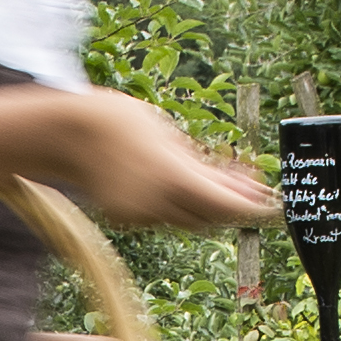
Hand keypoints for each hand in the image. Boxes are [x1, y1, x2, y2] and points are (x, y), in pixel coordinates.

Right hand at [49, 91, 273, 231]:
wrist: (69, 131)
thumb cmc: (124, 121)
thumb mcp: (172, 137)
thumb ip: (208, 167)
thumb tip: (245, 187)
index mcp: (172, 176)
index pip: (224, 206)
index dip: (252, 210)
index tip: (271, 207)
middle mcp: (156, 202)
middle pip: (209, 217)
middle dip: (230, 205)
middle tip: (250, 188)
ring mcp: (138, 214)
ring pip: (186, 219)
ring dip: (204, 204)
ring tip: (214, 178)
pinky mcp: (125, 218)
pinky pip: (163, 216)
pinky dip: (175, 203)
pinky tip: (175, 183)